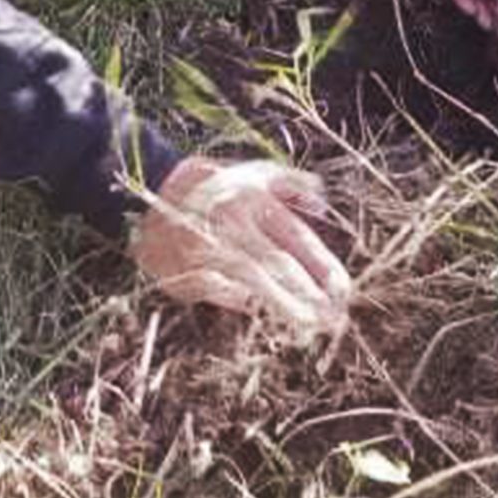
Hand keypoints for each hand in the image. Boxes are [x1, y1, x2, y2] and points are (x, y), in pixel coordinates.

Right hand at [127, 157, 353, 337]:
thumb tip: (322, 203)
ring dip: (283, 305)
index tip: (343, 290)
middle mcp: (232, 224)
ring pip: (252, 283)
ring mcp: (208, 250)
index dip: (322, 266)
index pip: (296, 238)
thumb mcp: (256, 173)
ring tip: (308, 323)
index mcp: (253, 200)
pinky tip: (258, 309)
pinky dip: (240, 301)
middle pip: (277, 265)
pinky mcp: (186, 270)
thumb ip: (293, 184)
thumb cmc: (217, 187)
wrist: (153, 193)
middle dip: (308, 293)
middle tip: (333, 317)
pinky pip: (219, 291)